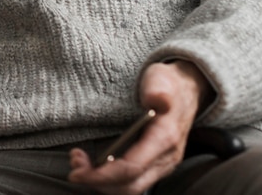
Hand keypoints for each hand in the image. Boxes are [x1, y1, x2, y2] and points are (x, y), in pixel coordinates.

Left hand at [69, 60, 213, 194]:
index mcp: (164, 139)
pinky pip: (132, 181)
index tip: (78, 171)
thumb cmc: (169, 83)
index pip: (132, 168)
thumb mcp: (162, 78)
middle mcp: (165, 159)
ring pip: (130, 188)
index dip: (103, 175)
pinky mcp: (154, 164)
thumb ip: (158, 89)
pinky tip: (95, 164)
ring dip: (103, 183)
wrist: (187, 88)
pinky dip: (110, 179)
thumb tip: (157, 99)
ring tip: (81, 163)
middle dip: (98, 182)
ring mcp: (161, 164)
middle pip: (129, 186)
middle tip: (75, 166)